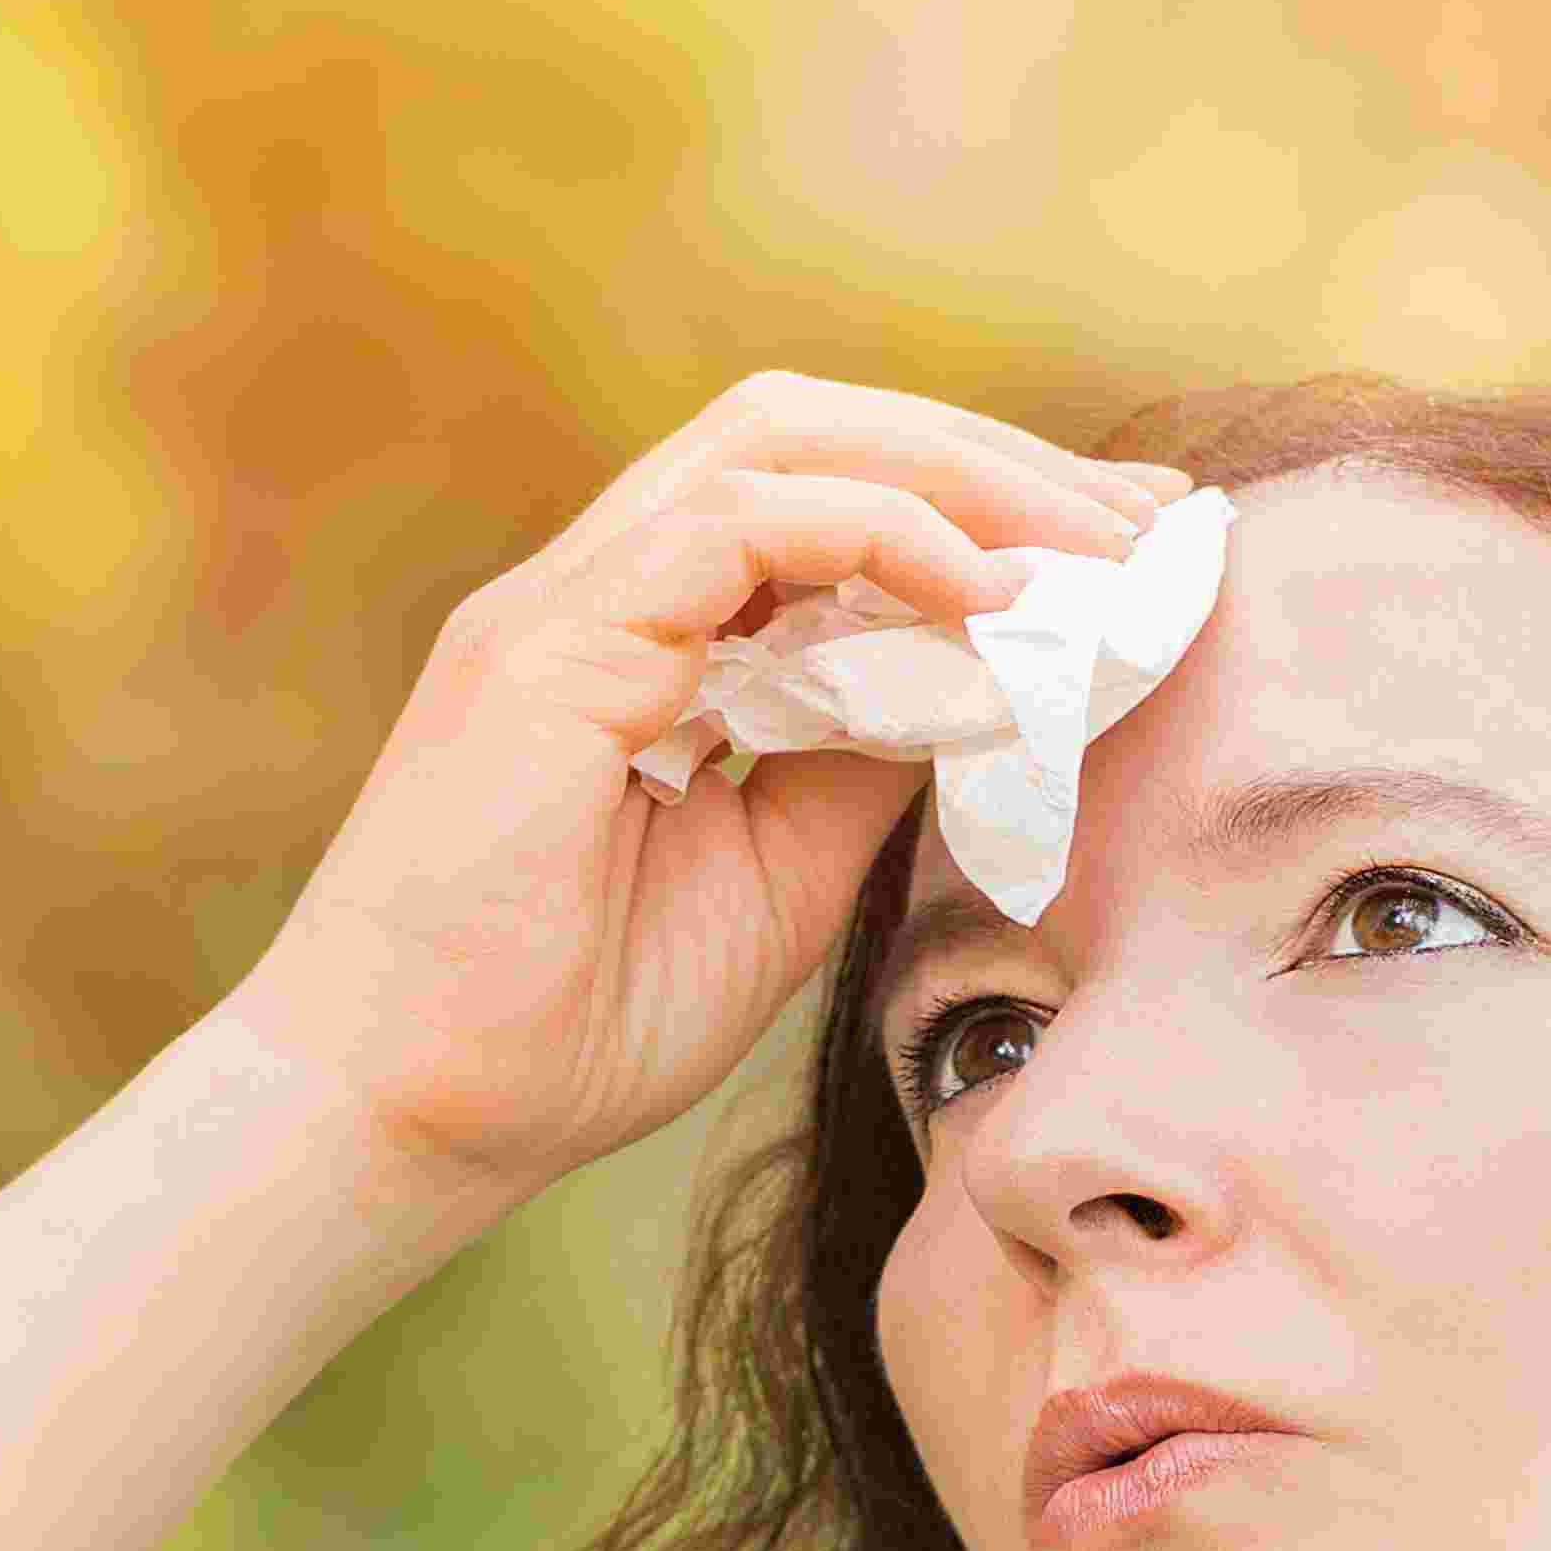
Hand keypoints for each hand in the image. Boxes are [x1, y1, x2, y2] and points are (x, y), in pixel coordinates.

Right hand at [212, 372, 1188, 1208]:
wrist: (402, 1120)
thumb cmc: (561, 1027)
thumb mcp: (776, 879)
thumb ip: (865, 764)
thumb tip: (998, 680)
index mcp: (643, 637)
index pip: (825, 495)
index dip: (983, 500)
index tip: (1126, 553)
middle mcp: (598, 591)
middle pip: (815, 429)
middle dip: (997, 459)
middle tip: (1148, 522)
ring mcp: (563, 607)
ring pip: (778, 444)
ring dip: (959, 479)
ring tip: (1088, 549)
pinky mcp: (545, 652)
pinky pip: (735, 528)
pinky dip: (875, 536)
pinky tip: (981, 593)